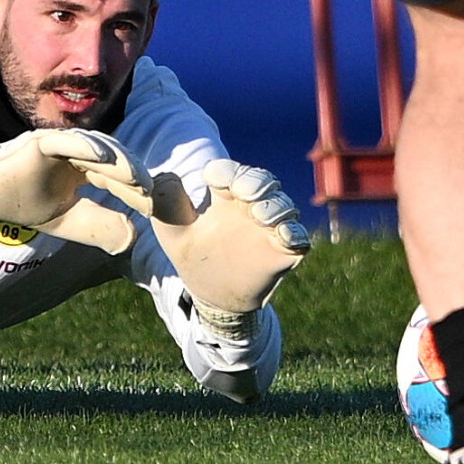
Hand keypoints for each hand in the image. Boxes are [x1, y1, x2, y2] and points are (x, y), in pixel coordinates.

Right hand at [0, 129, 152, 253]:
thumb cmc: (26, 203)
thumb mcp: (68, 222)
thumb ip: (98, 227)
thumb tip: (132, 239)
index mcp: (86, 169)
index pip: (118, 179)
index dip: (136, 193)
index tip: (155, 209)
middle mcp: (78, 152)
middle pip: (114, 163)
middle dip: (135, 177)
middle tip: (154, 194)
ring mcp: (61, 144)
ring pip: (97, 149)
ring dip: (119, 161)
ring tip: (138, 178)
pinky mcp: (42, 141)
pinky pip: (68, 142)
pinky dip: (87, 146)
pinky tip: (105, 158)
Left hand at [147, 159, 309, 338]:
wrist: (210, 293)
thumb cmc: (191, 252)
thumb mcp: (169, 227)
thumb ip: (164, 201)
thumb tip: (167, 176)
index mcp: (223, 195)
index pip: (229, 172)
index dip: (224, 171)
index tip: (210, 177)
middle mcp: (250, 206)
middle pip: (262, 182)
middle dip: (255, 181)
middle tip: (242, 191)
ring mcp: (269, 228)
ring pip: (283, 206)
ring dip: (275, 206)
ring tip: (259, 214)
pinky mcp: (284, 252)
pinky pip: (299, 238)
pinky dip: (294, 233)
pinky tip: (283, 235)